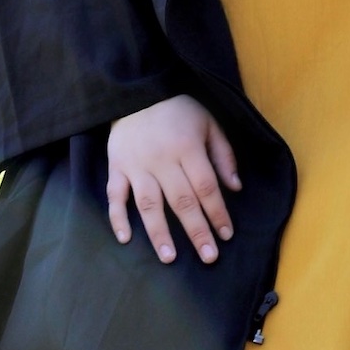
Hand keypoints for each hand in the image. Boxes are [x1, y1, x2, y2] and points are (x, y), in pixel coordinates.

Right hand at [106, 95, 240, 263]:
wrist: (136, 90)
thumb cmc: (178, 109)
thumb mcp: (208, 122)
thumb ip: (223, 154)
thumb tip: (235, 188)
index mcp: (187, 147)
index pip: (206, 187)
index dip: (217, 212)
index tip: (226, 235)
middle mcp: (161, 159)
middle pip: (181, 200)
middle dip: (196, 230)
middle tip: (208, 257)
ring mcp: (136, 165)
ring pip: (148, 204)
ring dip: (159, 232)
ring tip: (169, 258)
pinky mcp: (116, 166)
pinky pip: (115, 195)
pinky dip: (117, 218)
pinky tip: (125, 238)